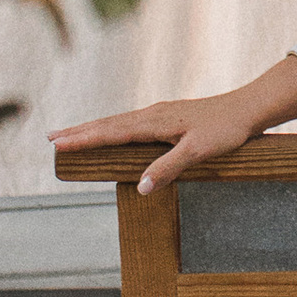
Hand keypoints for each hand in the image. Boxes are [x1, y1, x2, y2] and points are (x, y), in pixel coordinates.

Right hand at [52, 87, 269, 195]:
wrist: (246, 109)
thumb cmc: (225, 130)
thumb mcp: (197, 153)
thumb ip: (168, 168)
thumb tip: (140, 188)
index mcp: (155, 122)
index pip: (111, 132)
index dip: (84, 139)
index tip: (58, 143)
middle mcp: (152, 114)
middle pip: (108, 124)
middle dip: (79, 132)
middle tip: (50, 139)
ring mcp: (159, 114)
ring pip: (117, 121)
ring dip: (92, 128)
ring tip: (70, 134)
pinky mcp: (167, 116)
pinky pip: (130, 122)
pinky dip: (111, 127)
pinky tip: (109, 132)